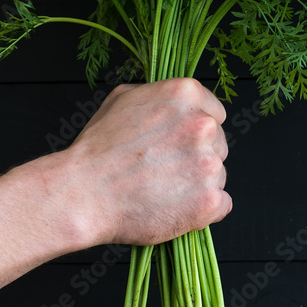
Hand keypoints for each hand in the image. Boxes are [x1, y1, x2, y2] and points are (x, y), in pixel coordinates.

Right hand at [64, 77, 231, 245]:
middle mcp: (203, 126)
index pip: (215, 114)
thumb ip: (157, 97)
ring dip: (199, 185)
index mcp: (186, 95)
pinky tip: (176, 208)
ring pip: (219, 176)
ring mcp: (208, 165)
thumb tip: (172, 106)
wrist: (84, 194)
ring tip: (163, 191)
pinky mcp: (208, 201)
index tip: (179, 145)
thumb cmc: (97, 150)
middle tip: (164, 171)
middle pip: (219, 145)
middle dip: (197, 158)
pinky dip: (203, 210)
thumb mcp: (122, 100)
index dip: (195, 132)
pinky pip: (222, 205)